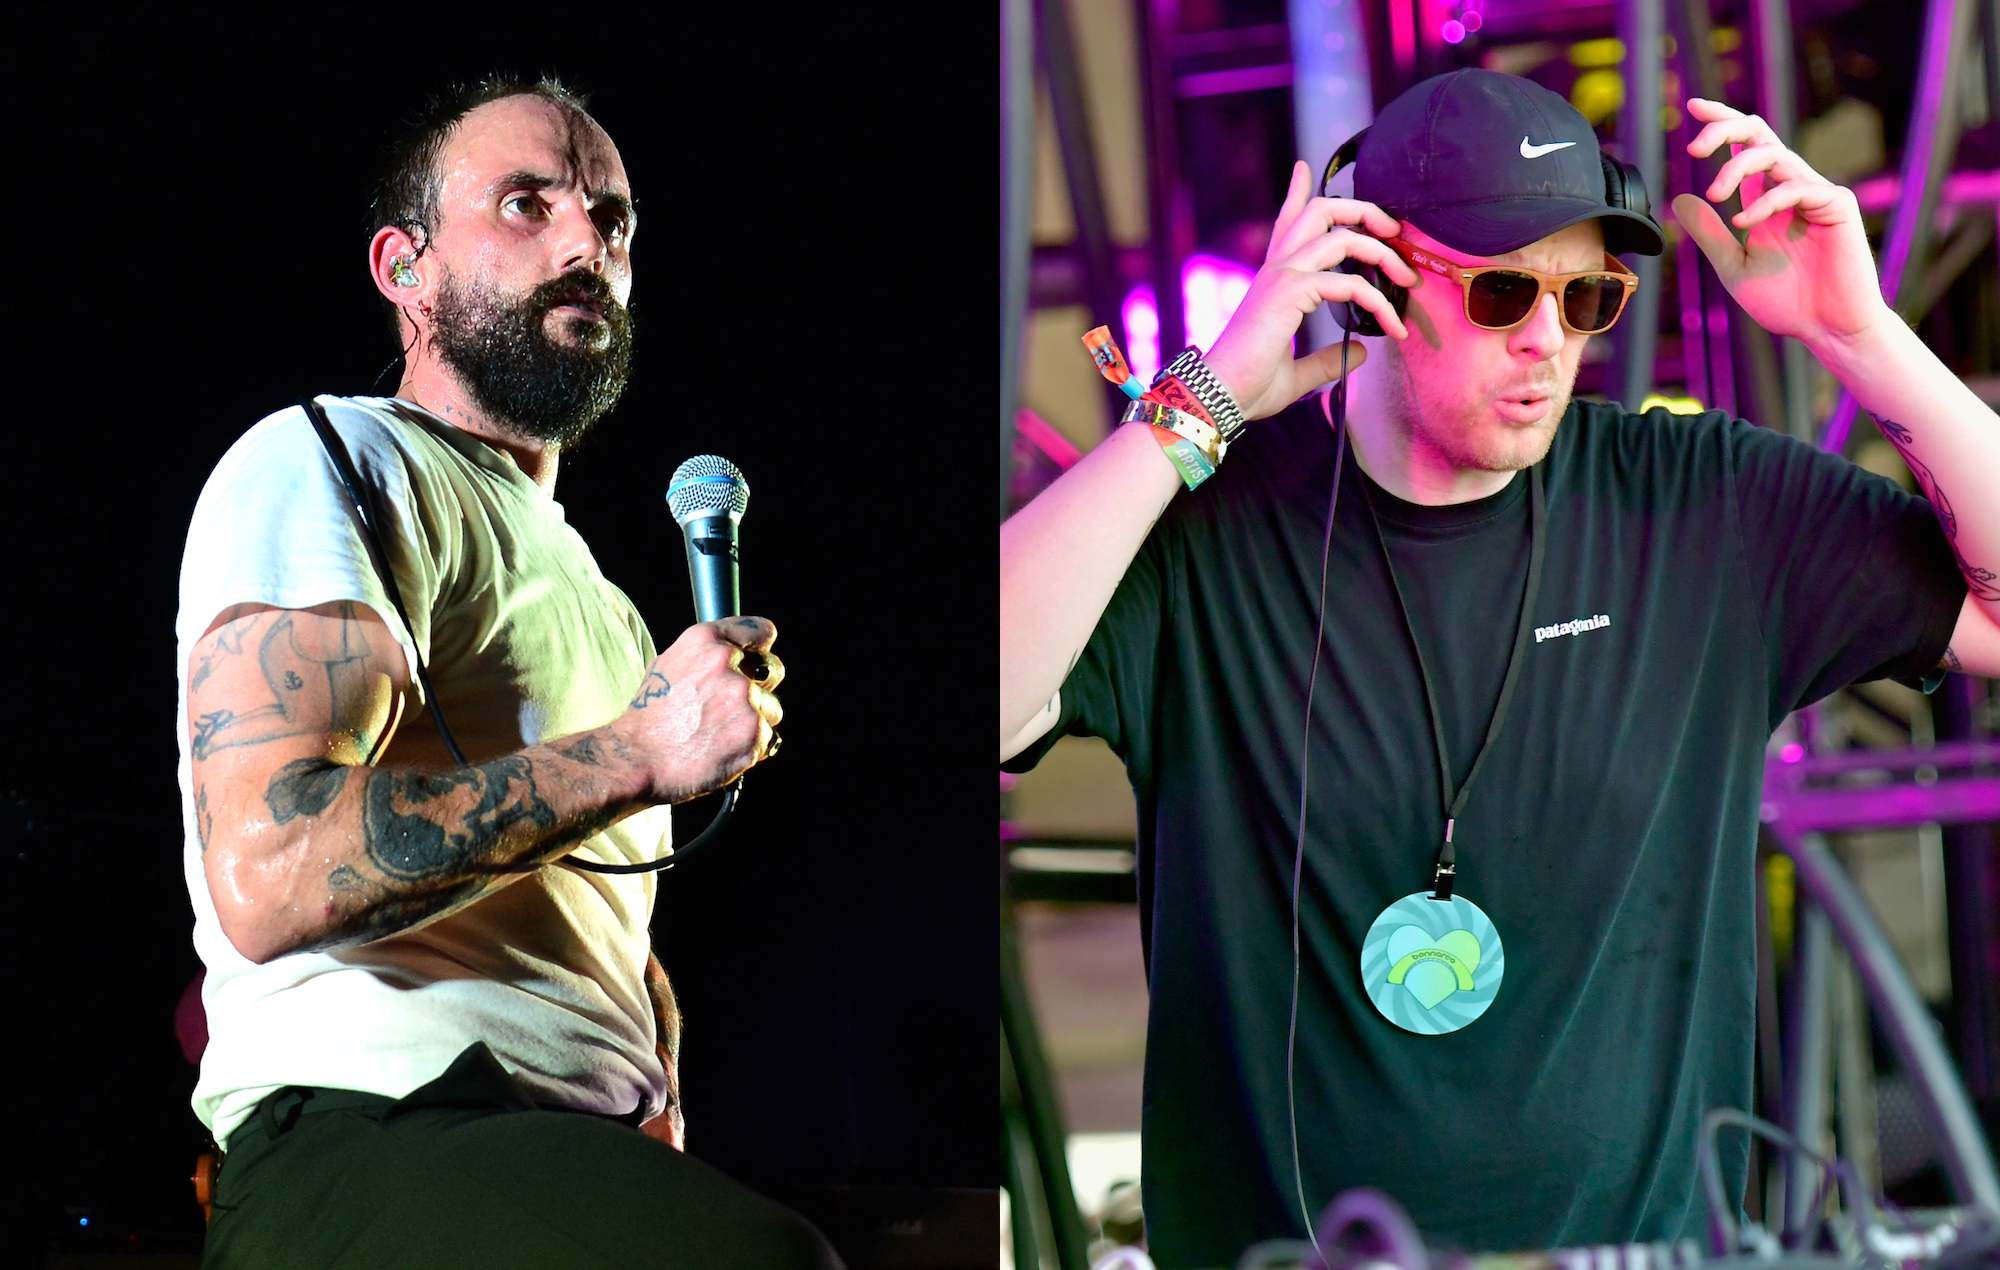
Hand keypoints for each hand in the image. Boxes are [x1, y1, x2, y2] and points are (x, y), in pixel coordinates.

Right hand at [613, 617, 783, 803]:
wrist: (637, 758)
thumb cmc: (649, 716)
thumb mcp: (669, 663)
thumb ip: (708, 654)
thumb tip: (737, 655)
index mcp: (707, 640)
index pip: (761, 632)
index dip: (761, 649)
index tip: (759, 660)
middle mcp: (728, 663)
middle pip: (773, 670)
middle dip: (760, 687)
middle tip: (731, 707)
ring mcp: (743, 698)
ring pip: (771, 709)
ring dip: (754, 721)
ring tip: (718, 733)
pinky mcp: (753, 731)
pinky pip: (768, 738)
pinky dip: (750, 747)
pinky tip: (722, 749)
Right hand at [1204, 160, 1417, 420]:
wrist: (1220, 397)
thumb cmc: (1249, 386)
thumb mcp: (1297, 374)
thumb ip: (1327, 359)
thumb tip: (1362, 350)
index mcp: (1273, 281)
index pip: (1285, 223)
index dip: (1296, 192)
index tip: (1304, 168)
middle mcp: (1277, 269)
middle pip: (1321, 211)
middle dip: (1364, 211)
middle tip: (1393, 229)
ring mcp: (1282, 276)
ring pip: (1341, 236)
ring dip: (1383, 252)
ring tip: (1408, 278)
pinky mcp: (1290, 293)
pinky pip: (1350, 284)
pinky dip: (1379, 302)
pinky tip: (1394, 327)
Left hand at [1674, 97, 1893, 345]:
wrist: (1825, 328)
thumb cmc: (1786, 301)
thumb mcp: (1734, 266)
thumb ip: (1710, 234)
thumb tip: (1681, 199)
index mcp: (1765, 198)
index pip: (1744, 147)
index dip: (1721, 122)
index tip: (1690, 108)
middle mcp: (1789, 188)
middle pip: (1759, 135)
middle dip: (1725, 129)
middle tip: (1694, 147)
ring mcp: (1815, 194)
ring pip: (1775, 154)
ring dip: (1738, 167)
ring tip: (1716, 193)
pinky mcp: (1836, 206)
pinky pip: (1797, 187)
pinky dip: (1766, 201)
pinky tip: (1744, 223)